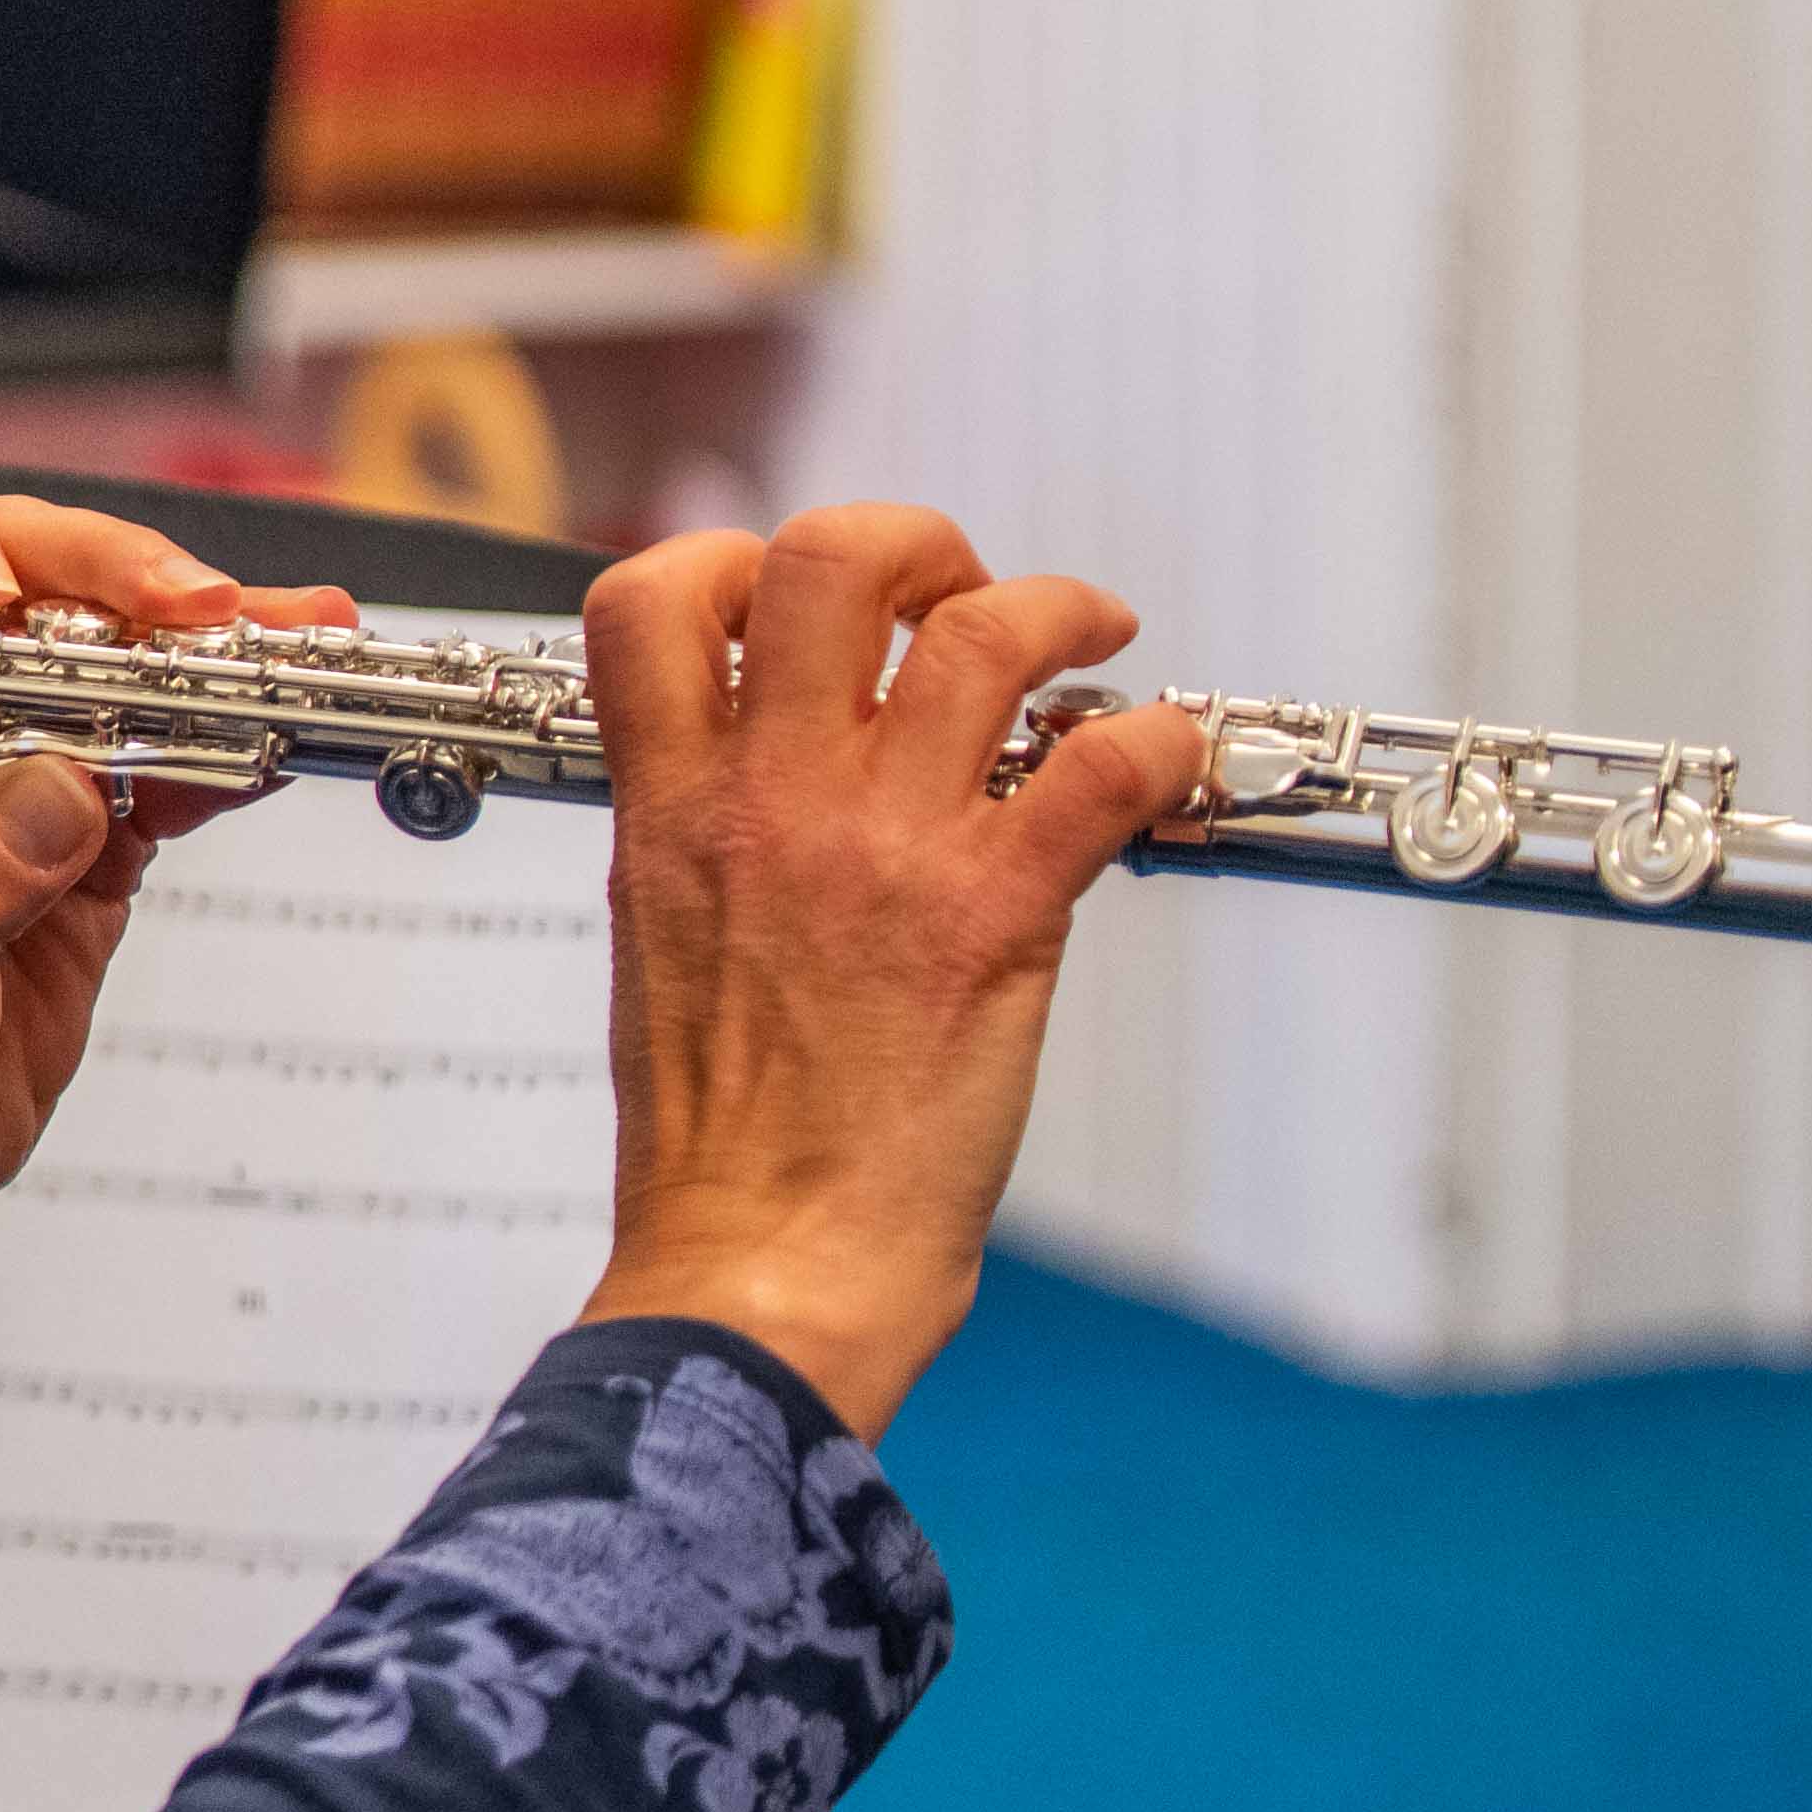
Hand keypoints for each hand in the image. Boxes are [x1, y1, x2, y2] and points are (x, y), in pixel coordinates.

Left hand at [0, 478, 361, 1338]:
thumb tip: (62, 791)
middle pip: (19, 586)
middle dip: (108, 578)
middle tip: (196, 614)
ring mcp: (19, 779)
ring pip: (113, 664)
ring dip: (203, 645)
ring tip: (297, 631)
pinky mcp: (95, 842)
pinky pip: (172, 762)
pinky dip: (233, 741)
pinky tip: (292, 725)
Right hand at [574, 503, 1219, 1439]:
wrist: (763, 1265)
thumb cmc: (714, 1146)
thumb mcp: (658, 949)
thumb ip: (704, 840)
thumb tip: (762, 782)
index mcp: (668, 810)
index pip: (648, 600)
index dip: (725, 562)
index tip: (784, 598)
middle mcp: (770, 800)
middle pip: (828, 560)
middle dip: (913, 546)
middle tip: (953, 595)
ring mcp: (884, 849)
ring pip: (983, 633)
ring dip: (1055, 611)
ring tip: (1085, 638)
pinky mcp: (994, 915)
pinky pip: (1105, 766)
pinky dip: (1159, 741)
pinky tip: (1163, 759)